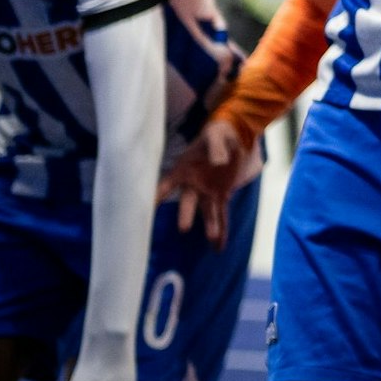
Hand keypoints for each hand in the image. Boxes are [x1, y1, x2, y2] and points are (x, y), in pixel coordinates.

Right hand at [157, 120, 248, 248]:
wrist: (232, 136)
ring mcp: (206, 192)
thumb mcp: (216, 135)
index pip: (168, 183)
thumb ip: (216, 147)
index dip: (158, 194)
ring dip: (210, 225)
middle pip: (188, 202)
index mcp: (184, 169)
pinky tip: (219, 246)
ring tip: (212, 238)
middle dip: (185, 214)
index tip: (148, 207)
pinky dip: (223, 228)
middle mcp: (192, 184)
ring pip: (208, 211)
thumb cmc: (218, 133)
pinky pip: (222, 214)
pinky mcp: (221, 194)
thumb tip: (218, 161)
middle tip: (183, 228)